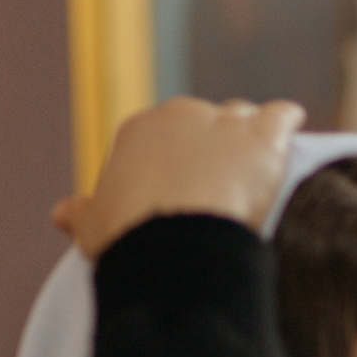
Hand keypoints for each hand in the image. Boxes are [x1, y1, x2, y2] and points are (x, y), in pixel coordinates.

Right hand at [51, 97, 301, 258]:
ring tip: (257, 161)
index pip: (161, 136)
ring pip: (244, 116)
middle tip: (223, 178)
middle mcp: (181, 115)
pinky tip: (294, 127)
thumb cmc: (130, 235)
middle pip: (206, 122)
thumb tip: (62, 212)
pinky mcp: (263, 137)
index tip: (183, 184)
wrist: (174, 241)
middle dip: (213, 145)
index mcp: (138, 130)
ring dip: (250, 134)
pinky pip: (282, 115)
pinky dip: (288, 121)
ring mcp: (225, 122)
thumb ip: (82, 213)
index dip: (173, 160)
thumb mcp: (95, 225)